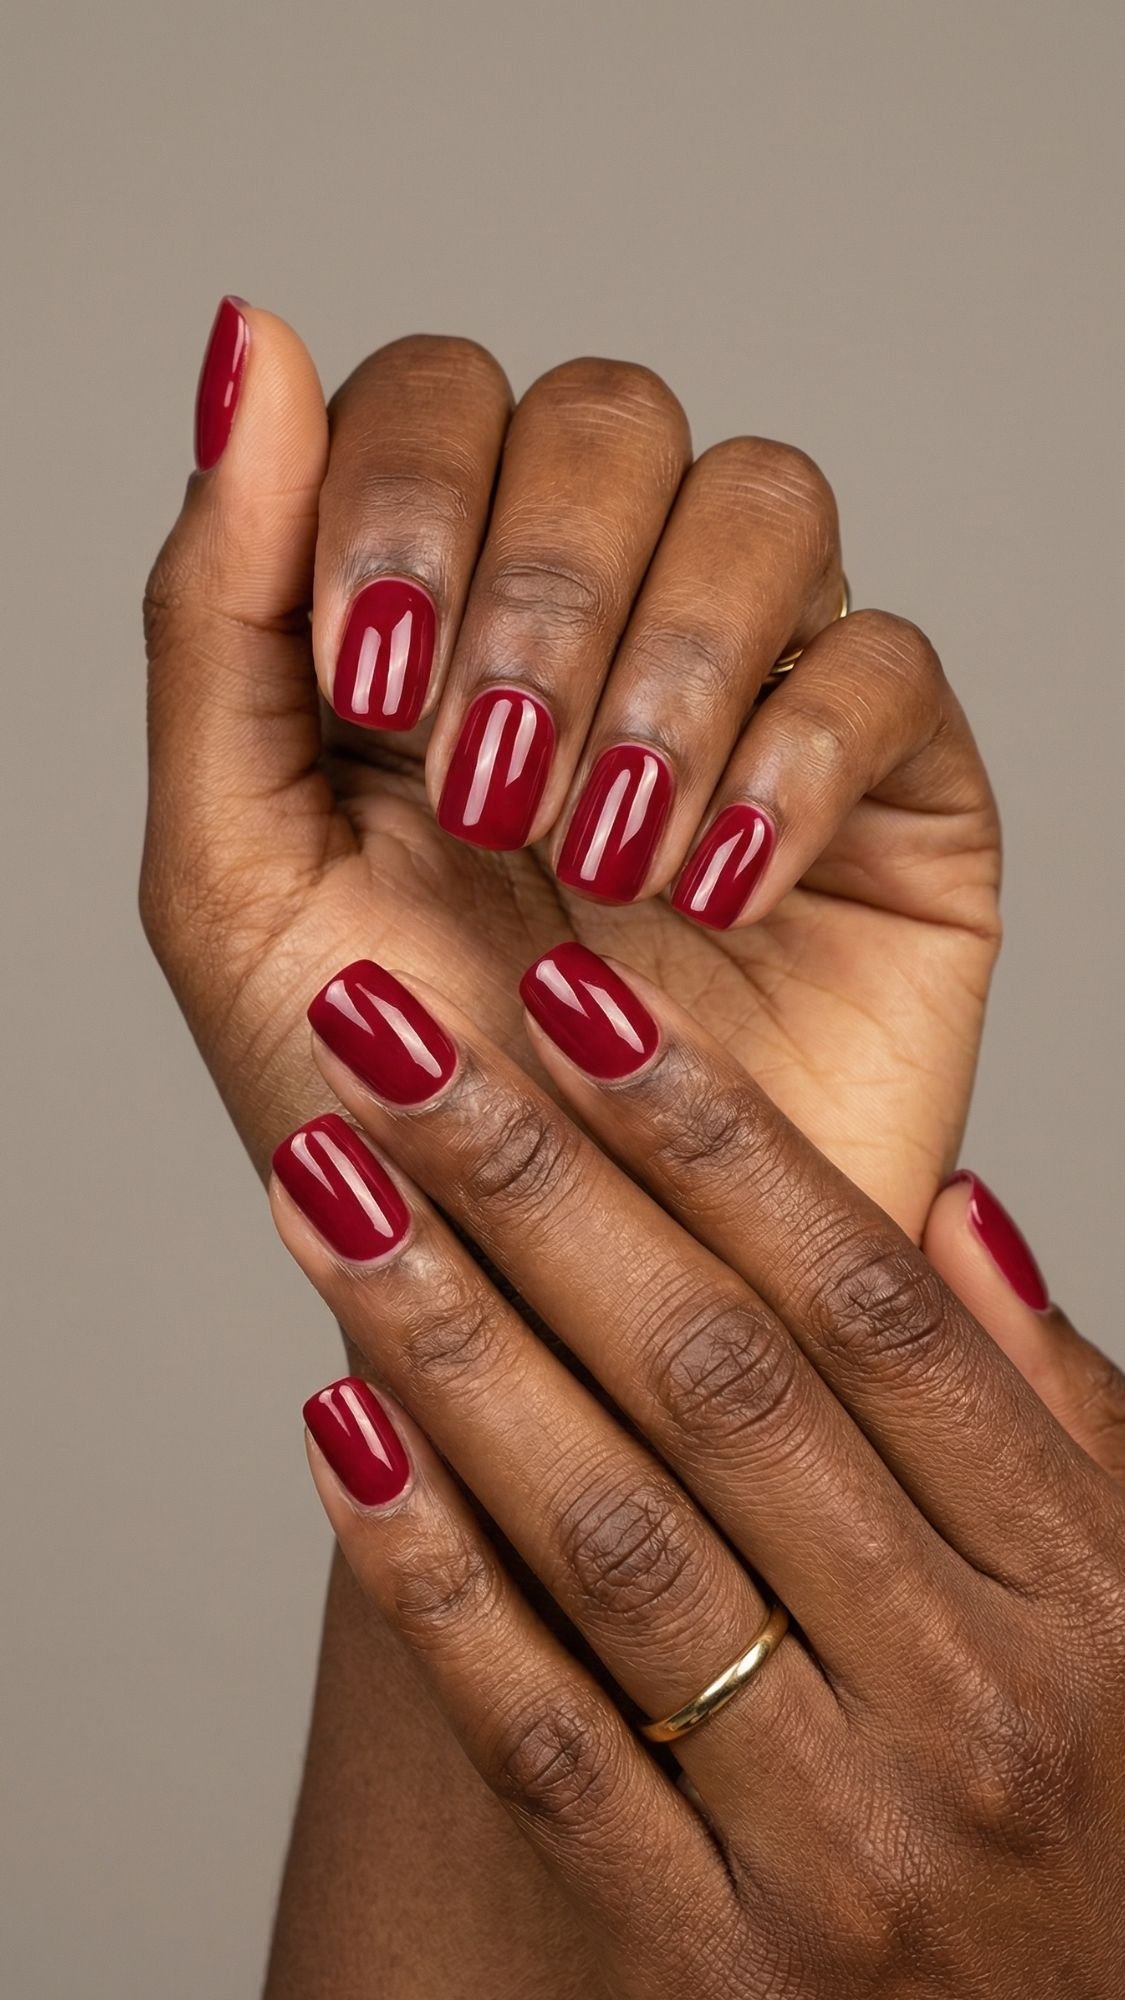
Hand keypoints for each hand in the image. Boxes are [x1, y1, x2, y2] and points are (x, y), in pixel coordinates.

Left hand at [143, 303, 998, 1232]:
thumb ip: (219, 609)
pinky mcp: (890, 797)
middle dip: (539, 582)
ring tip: (600, 857)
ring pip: (765, 501)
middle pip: (611, 413)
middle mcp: (597, 634)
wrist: (549, 1313)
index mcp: (430, 626)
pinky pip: (887, 669)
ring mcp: (752, 700)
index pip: (440, 397)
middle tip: (492, 785)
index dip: (406, 485)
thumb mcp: (234, 873)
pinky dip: (791, 764)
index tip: (371, 668)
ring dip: (667, 667)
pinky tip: (710, 897)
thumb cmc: (387, 1116)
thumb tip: (246, 341)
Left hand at [268, 944, 1124, 1997]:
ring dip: (448, 1338)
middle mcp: (977, 1702)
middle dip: (536, 1184)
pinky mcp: (713, 1963)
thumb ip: (1059, 1419)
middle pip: (721, 1382)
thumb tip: (954, 1215)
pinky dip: (430, 1580)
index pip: (871, 1307)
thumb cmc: (1094, 1834)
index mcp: (1091, 1587)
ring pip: (612, 1534)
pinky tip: (336, 1428)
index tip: (579, 1003)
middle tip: (396, 1044)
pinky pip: (547, 1742)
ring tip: (326, 1188)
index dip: (714, 1134)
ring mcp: (844, 1845)